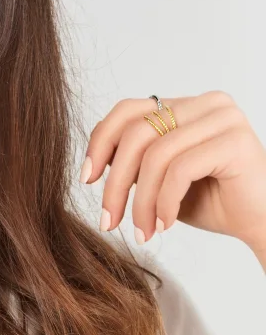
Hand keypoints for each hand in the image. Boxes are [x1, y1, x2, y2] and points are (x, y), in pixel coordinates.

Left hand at [80, 91, 265, 260]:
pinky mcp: (235, 141)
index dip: (100, 143)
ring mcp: (223, 118)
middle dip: (114, 183)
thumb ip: (133, 164)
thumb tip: (93, 164)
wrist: (258, 223)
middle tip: (108, 221)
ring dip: (141, 202)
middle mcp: (204, 103)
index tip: (87, 179)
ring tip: (142, 232)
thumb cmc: (209, 202)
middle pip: (136, 134)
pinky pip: (180, 170)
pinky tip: (163, 225)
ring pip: (156, 155)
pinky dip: (164, 203)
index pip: (128, 111)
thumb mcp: (158, 180)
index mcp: (182, 107)